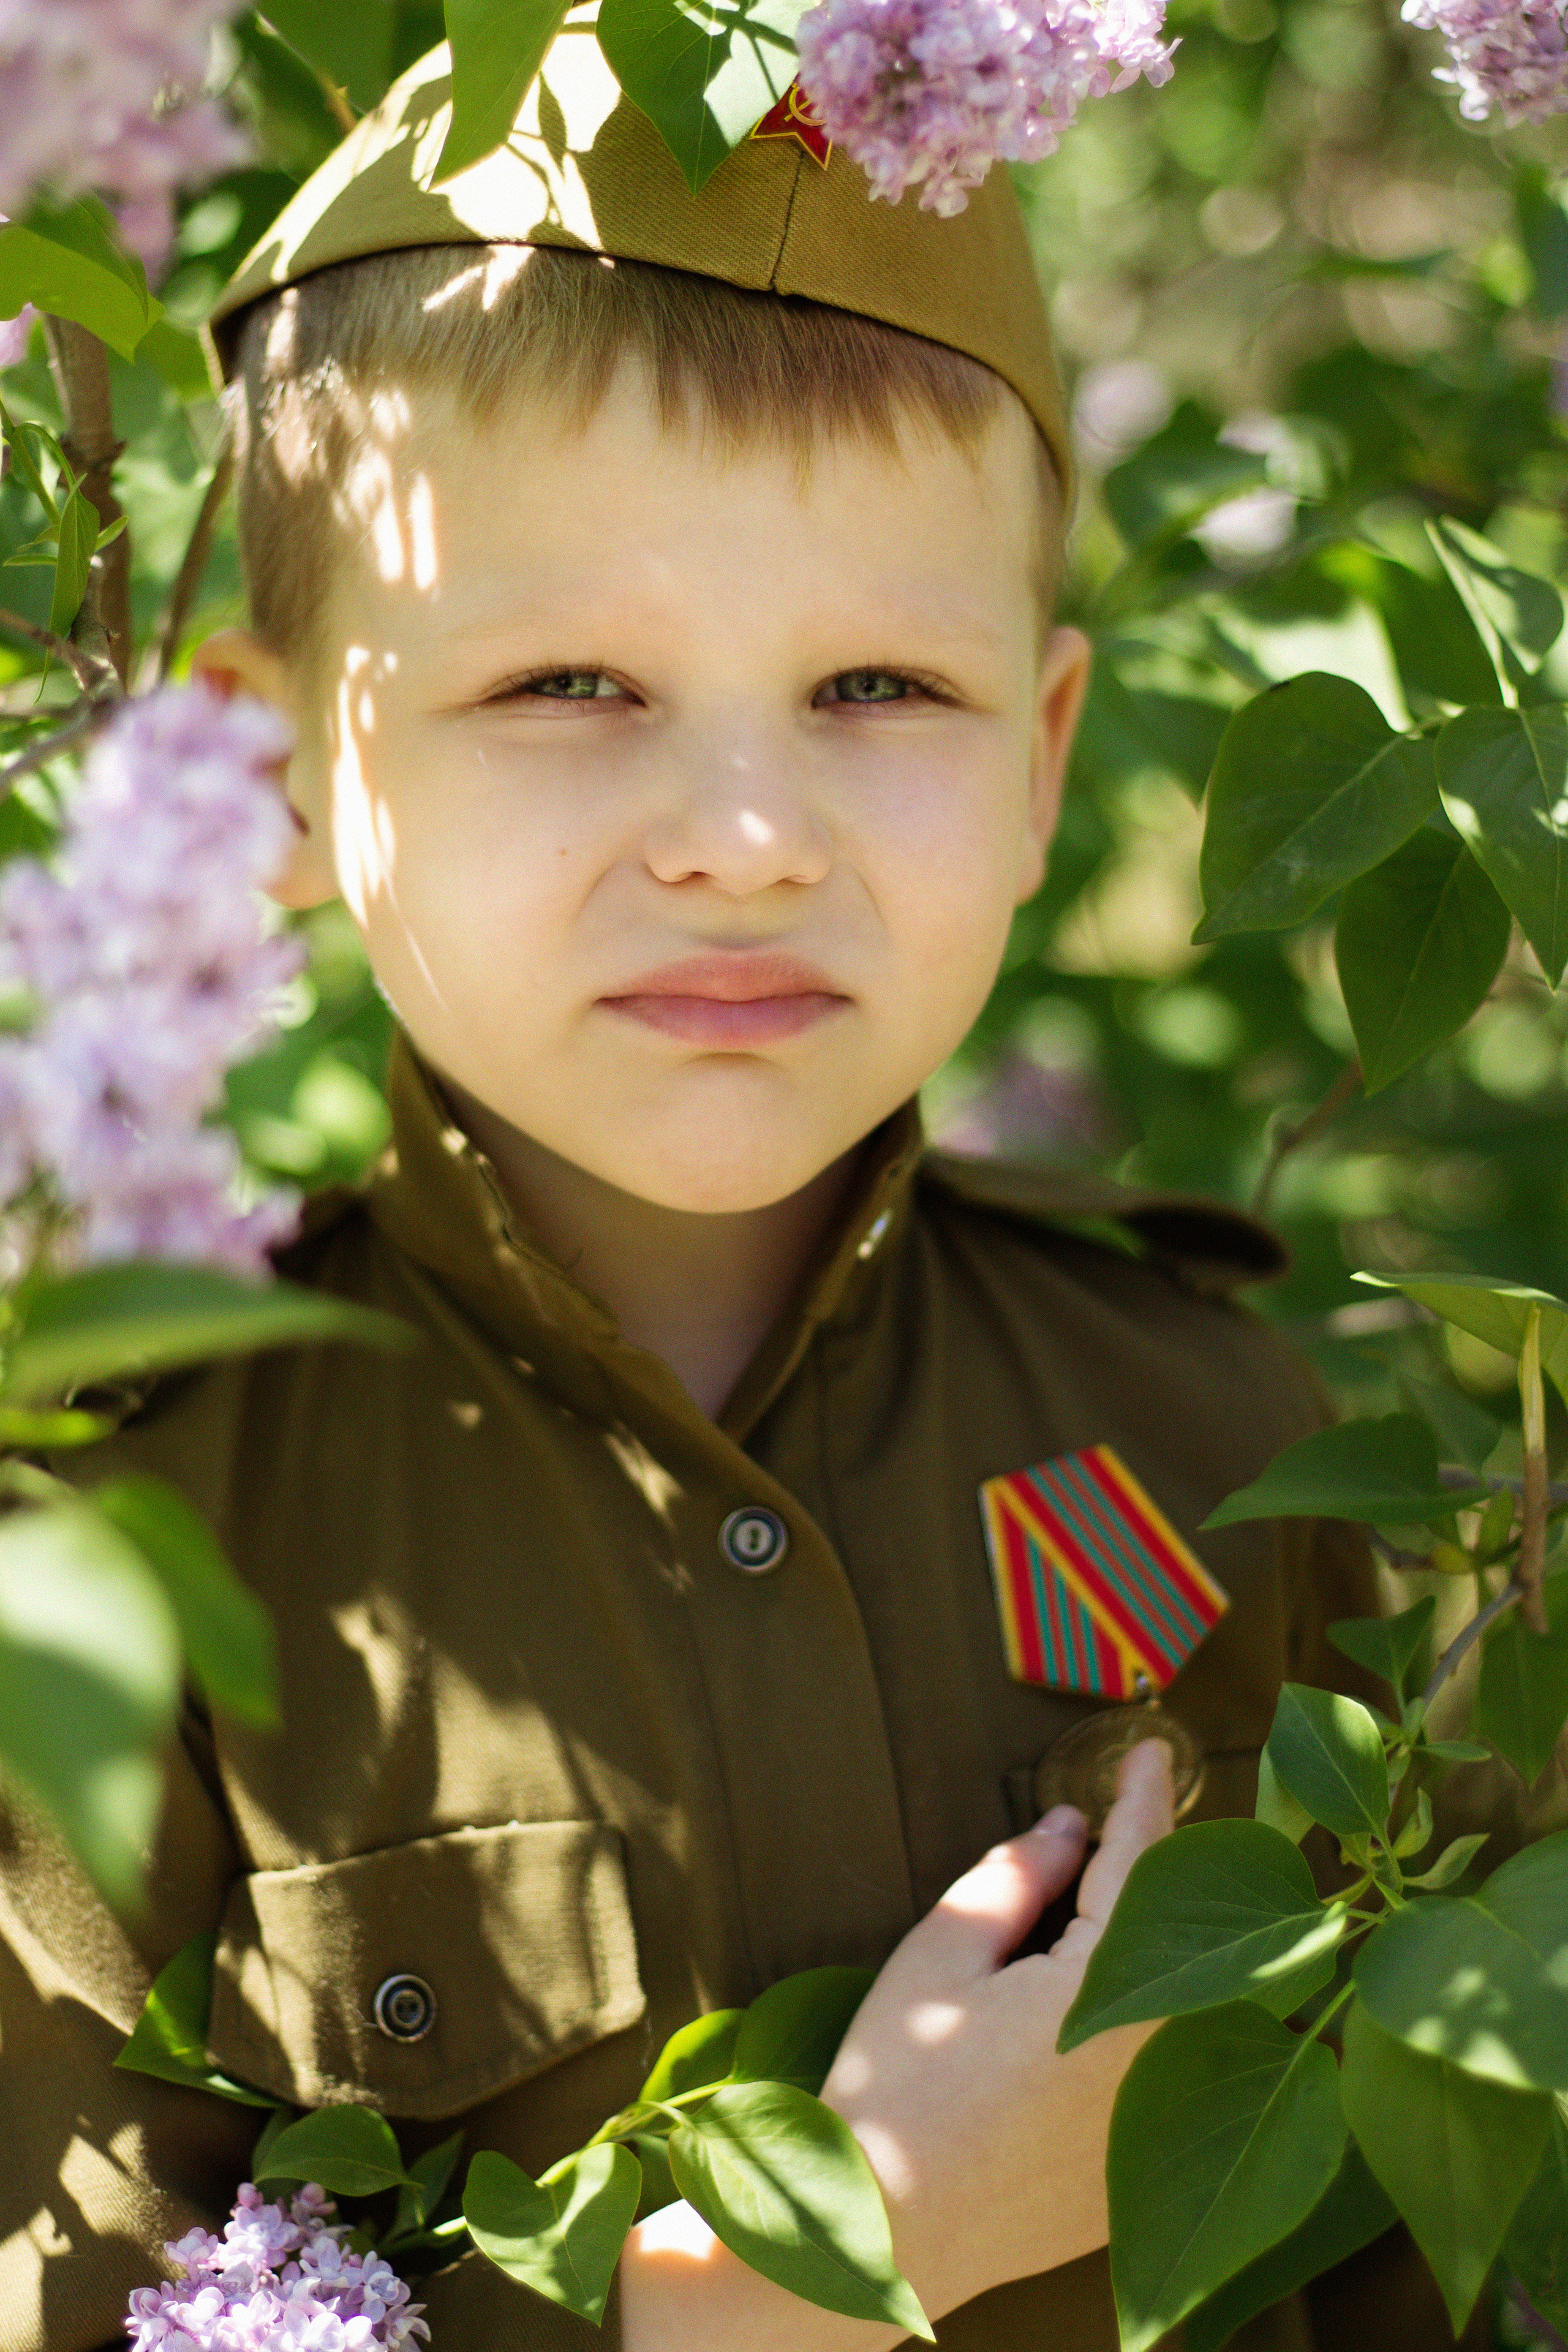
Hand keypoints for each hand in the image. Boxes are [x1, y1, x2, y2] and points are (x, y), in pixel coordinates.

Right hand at [821, 1735, 1174, 2320]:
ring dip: (1154, 1946)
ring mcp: (1159, 2123)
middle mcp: (1161, 2058)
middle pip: (1179, 1933)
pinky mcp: (1139, 2168)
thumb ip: (1014, 1880)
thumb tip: (1069, 1829)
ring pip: (1182, 2000)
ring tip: (1102, 1906)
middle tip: (1128, 1814)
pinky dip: (1142, 2019)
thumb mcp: (938, 1959)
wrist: (886, 2241)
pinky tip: (1088, 2006)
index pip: (1140, 1866)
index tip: (1150, 1749)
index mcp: (1110, 1997)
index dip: (1143, 1799)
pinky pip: (1164, 2068)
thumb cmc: (898, 2091)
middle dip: (1156, 1870)